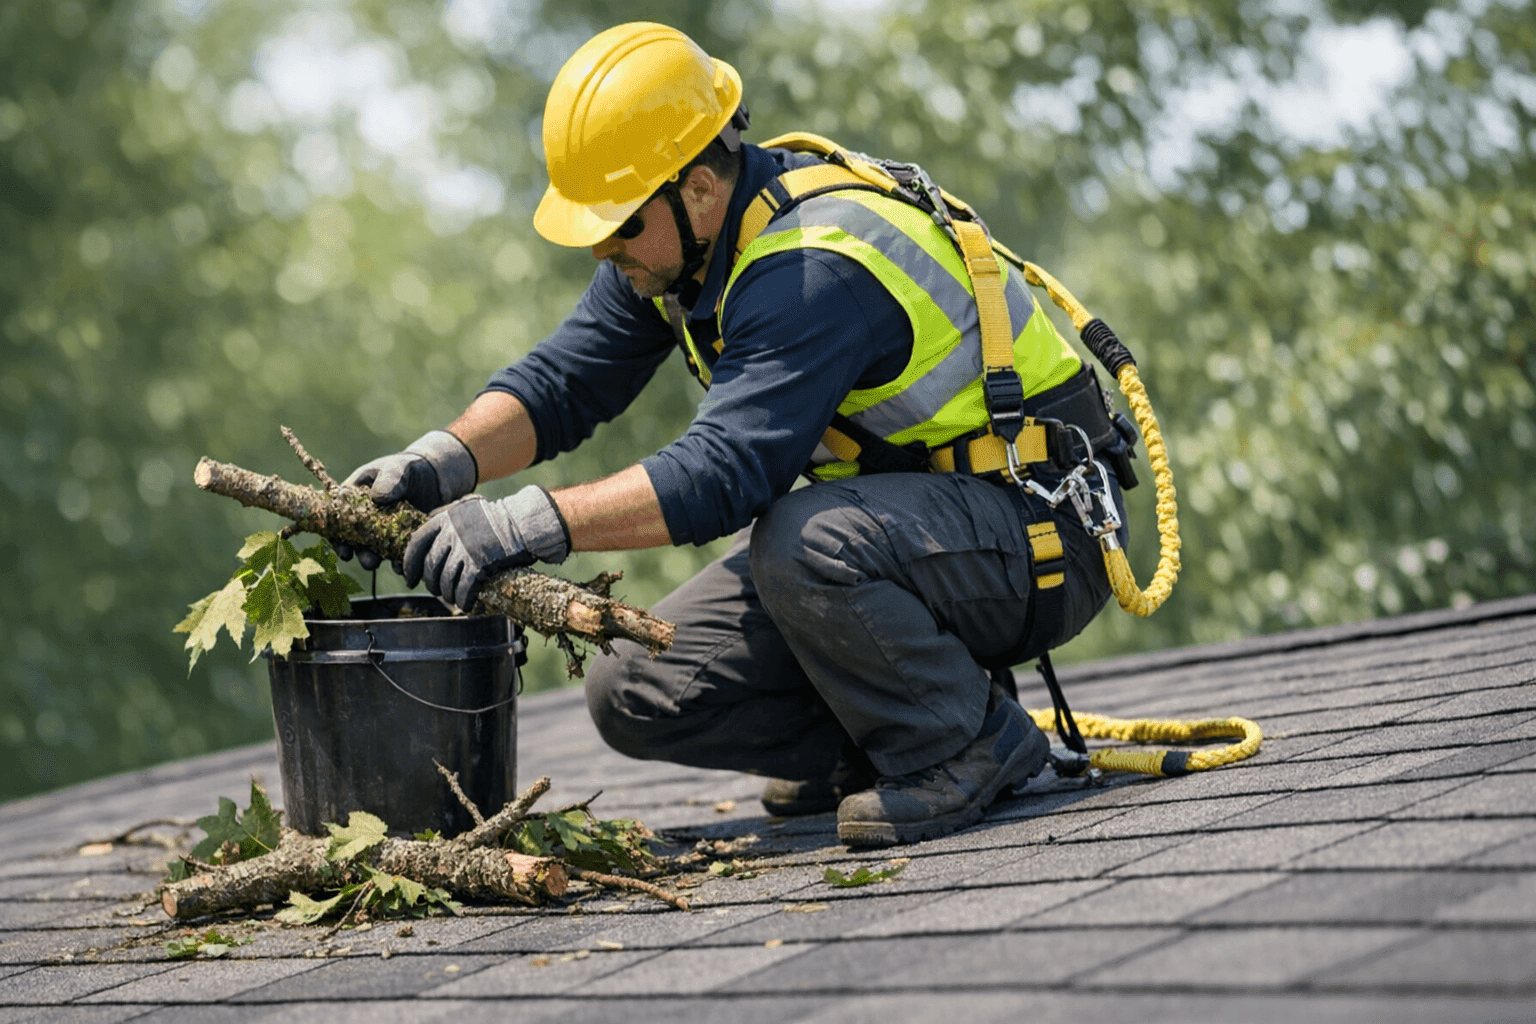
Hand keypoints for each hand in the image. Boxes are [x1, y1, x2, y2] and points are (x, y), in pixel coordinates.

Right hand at [336, 430, 477, 569]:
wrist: (433, 477)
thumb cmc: (407, 468)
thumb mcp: (396, 468)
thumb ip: (389, 479)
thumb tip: (378, 497)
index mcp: (354, 498)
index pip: (338, 519)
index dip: (338, 537)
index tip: (344, 551)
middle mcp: (364, 518)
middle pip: (355, 540)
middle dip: (361, 554)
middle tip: (370, 562)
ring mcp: (381, 530)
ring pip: (374, 550)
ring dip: (379, 560)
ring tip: (388, 565)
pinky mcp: (399, 538)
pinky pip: (395, 553)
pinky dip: (399, 561)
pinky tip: (403, 566)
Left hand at [403, 487, 570, 609]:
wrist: (522, 522)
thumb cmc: (497, 516)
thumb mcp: (467, 507)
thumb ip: (446, 514)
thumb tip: (427, 522)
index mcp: (445, 519)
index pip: (416, 544)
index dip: (409, 564)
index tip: (410, 577)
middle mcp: (451, 534)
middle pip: (430, 566)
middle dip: (431, 583)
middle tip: (436, 590)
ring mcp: (464, 550)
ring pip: (445, 580)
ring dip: (447, 594)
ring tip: (452, 598)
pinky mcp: (479, 565)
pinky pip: (463, 589)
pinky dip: (463, 599)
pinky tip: (466, 604)